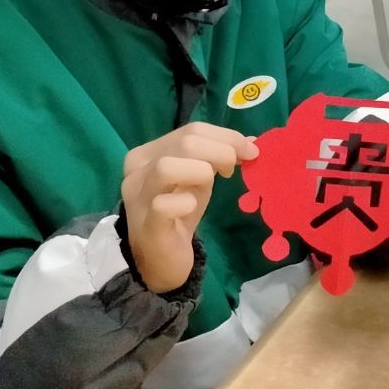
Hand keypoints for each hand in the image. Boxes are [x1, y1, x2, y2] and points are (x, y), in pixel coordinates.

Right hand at [120, 123, 258, 291]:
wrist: (160, 259)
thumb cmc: (179, 213)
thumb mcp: (198, 179)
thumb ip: (217, 157)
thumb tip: (251, 142)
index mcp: (148, 153)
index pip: (191, 130)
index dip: (226, 137)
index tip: (250, 152)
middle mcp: (137, 170)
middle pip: (185, 142)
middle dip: (221, 152)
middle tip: (233, 171)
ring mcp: (139, 197)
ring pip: (167, 166)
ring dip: (201, 172)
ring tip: (211, 185)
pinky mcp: (147, 224)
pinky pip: (164, 205)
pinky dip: (185, 202)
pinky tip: (192, 207)